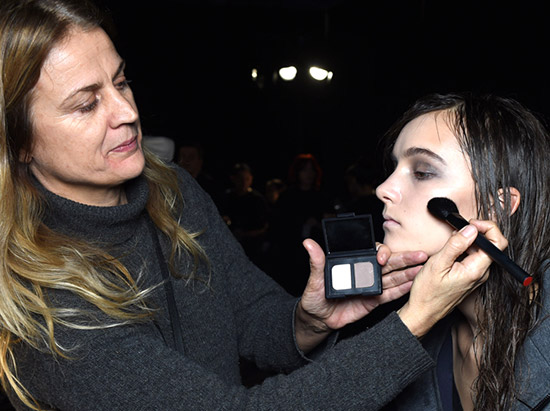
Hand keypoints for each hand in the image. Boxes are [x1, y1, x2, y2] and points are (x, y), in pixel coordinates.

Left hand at [295, 239, 426, 351]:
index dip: (380, 252)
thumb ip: (317, 262)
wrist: (318, 319)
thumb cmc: (314, 297)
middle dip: (405, 258)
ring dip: (408, 272)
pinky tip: (414, 283)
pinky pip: (390, 294)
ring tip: (423, 267)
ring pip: (393, 277)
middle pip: (388, 263)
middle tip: (419, 254)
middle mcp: (365, 272)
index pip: (371, 253)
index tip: (382, 257)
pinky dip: (403, 289)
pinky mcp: (374, 301)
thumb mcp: (314, 280)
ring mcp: (372, 286)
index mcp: (353, 263)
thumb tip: (309, 244)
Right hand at [398, 220, 507, 336]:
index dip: (487, 228)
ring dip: (470, 240)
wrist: (424, 312)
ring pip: (482, 250)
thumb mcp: (437, 264)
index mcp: (476, 270)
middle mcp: (481, 273)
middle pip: (491, 245)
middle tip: (458, 227)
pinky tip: (451, 249)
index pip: (497, 243)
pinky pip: (474, 258)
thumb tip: (470, 229)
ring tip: (452, 238)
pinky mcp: (471, 277)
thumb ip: (456, 245)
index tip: (470, 223)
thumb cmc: (427, 292)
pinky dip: (466, 248)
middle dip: (477, 231)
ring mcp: (477, 276)